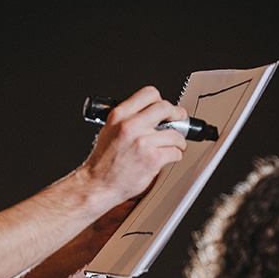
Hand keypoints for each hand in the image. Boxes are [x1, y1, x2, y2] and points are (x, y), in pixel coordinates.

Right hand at [83, 85, 187, 206]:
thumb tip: (152, 114)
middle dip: (177, 114)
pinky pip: (175, 152)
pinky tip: (169, 157)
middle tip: (179, 120)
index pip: (149, 94)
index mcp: (119, 115)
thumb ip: (129, 119)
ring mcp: (142, 142)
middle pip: (165, 108)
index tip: (166, 109)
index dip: (161, 100)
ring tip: (175, 145)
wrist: (98, 183)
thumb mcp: (109, 130)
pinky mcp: (152, 158)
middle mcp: (130, 125)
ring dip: (179, 141)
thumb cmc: (104, 161)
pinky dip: (176, 155)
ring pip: (175, 133)